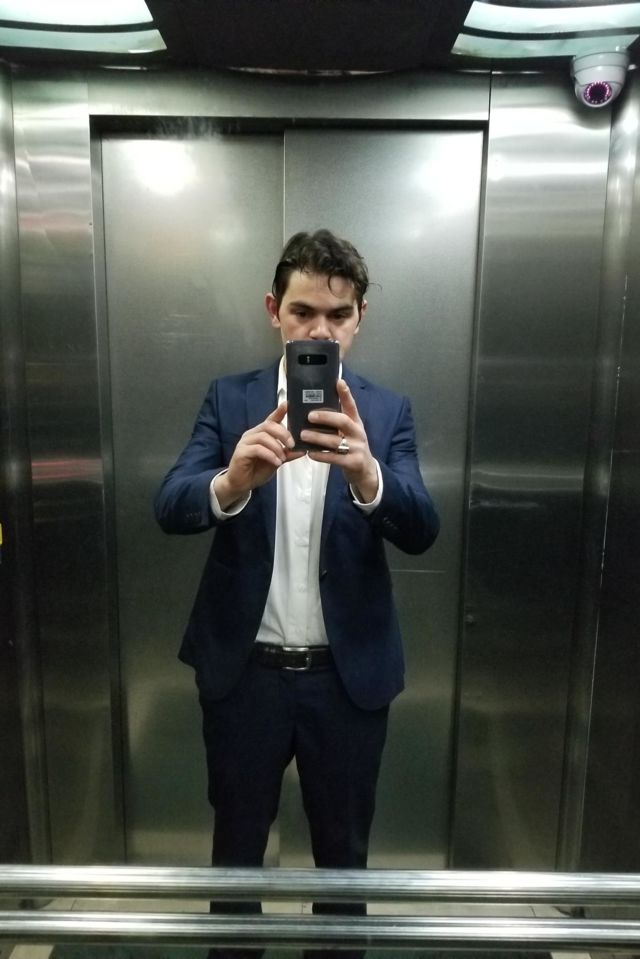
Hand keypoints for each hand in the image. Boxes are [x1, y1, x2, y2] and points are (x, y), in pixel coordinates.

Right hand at [215, 402, 302, 509]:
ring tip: (283, 457)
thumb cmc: (257, 470)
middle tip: (292, 444)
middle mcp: (252, 434)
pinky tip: (276, 462)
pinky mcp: (241, 452)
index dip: (279, 411)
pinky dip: (270, 455)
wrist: (241, 484)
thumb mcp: (276, 461)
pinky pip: (257, 449)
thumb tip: (303, 450)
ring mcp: (245, 442)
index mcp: (261, 434)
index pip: (271, 419)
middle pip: (268, 425)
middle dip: (283, 433)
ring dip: (277, 447)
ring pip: (263, 437)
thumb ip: (287, 454)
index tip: (288, 404)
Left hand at [301, 379, 378, 502]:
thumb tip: (315, 410)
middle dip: (326, 417)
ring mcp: (357, 448)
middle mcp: (358, 433)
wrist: (366, 471)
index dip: (346, 394)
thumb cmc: (352, 448)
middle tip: (310, 415)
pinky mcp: (353, 462)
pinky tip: (310, 453)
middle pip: (343, 421)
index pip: (351, 406)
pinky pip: (334, 458)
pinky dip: (321, 455)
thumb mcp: (350, 433)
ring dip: (318, 437)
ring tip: (303, 434)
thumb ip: (338, 423)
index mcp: (356, 423)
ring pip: (335, 441)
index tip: (339, 382)